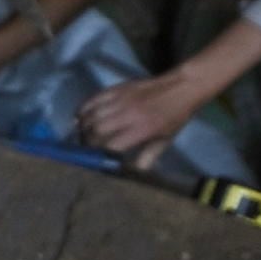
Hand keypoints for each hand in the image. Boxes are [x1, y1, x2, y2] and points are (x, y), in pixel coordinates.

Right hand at [81, 68, 213, 166]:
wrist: (181, 87)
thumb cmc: (174, 117)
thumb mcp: (165, 140)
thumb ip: (148, 157)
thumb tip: (133, 172)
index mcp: (141, 130)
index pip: (111, 145)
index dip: (100, 154)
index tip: (96, 160)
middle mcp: (128, 115)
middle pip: (96, 130)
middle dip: (87, 142)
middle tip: (86, 148)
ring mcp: (121, 100)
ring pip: (92, 115)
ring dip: (83, 127)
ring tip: (82, 135)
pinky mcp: (117, 89)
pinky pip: (93, 99)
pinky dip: (84, 109)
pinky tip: (80, 117)